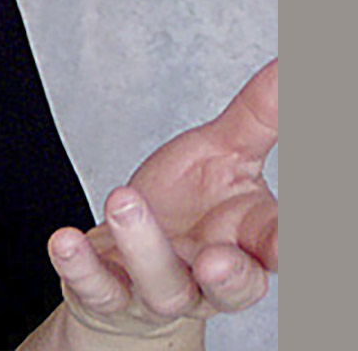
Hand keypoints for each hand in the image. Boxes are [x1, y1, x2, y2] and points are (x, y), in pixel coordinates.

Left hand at [46, 58, 277, 341]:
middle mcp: (210, 276)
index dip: (285, 246)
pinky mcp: (109, 294)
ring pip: (161, 285)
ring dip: (143, 247)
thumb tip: (293, 62)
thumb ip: (261, 117)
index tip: (288, 243)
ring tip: (122, 199)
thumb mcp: (224, 153)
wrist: (130, 258)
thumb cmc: (189, 204)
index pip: (276, 247)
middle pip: (232, 288)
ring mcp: (159, 291)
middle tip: (215, 259)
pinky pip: (97, 288)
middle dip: (229, 276)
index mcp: (248, 240)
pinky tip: (64, 239)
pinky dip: (79, 267)